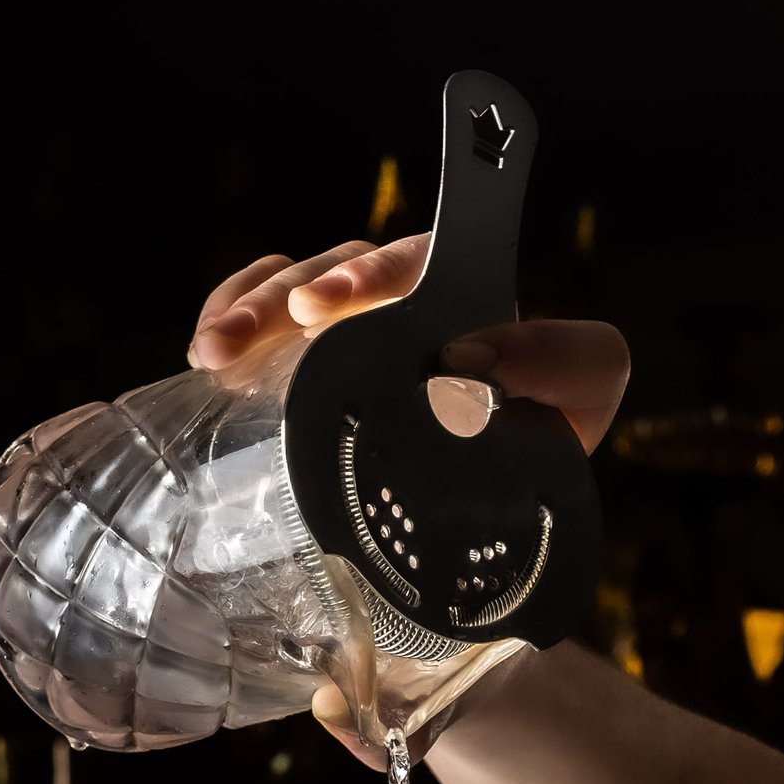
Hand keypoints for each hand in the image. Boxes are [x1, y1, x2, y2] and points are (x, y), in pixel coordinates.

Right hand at [187, 235, 628, 450]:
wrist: (505, 520)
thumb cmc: (545, 446)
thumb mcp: (580, 391)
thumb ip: (561, 360)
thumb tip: (473, 358)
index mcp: (460, 300)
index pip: (413, 263)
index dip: (369, 274)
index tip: (327, 304)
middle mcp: (397, 306)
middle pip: (333, 274)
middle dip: (282, 296)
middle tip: (248, 336)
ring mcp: (346, 336)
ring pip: (286, 294)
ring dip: (241, 311)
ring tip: (208, 357)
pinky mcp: (306, 368)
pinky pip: (259, 315)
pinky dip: (228, 317)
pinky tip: (204, 356)